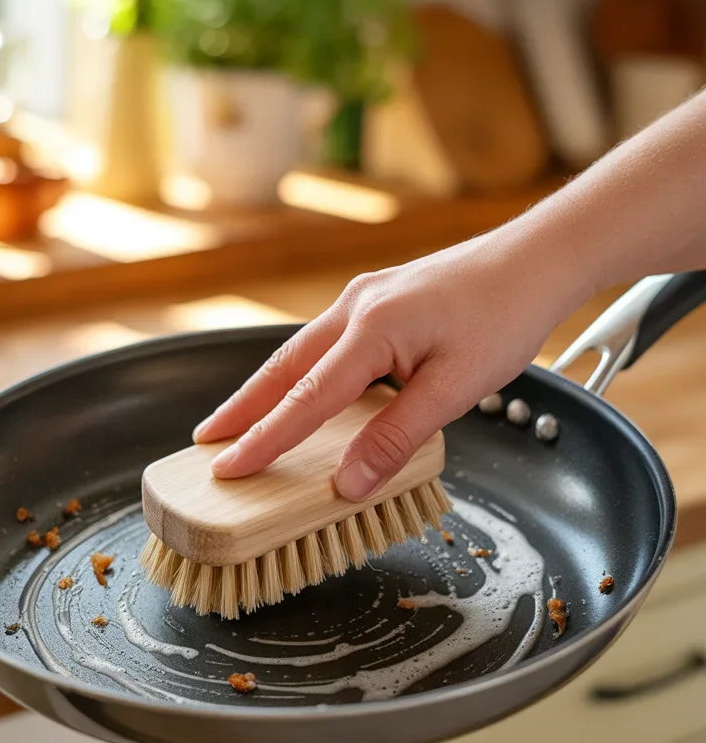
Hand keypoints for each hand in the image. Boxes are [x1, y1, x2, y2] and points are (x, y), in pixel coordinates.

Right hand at [193, 232, 583, 500]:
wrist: (535, 259)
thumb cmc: (505, 316)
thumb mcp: (455, 388)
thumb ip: (395, 437)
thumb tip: (347, 483)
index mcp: (371, 329)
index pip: (304, 399)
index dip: (263, 439)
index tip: (227, 469)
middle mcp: (355, 308)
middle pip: (282, 368)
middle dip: (240, 408)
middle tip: (206, 442)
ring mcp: (362, 299)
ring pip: (297, 353)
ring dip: (263, 390)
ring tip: (236, 422)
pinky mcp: (375, 300)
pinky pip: (322, 344)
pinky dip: (297, 374)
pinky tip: (295, 391)